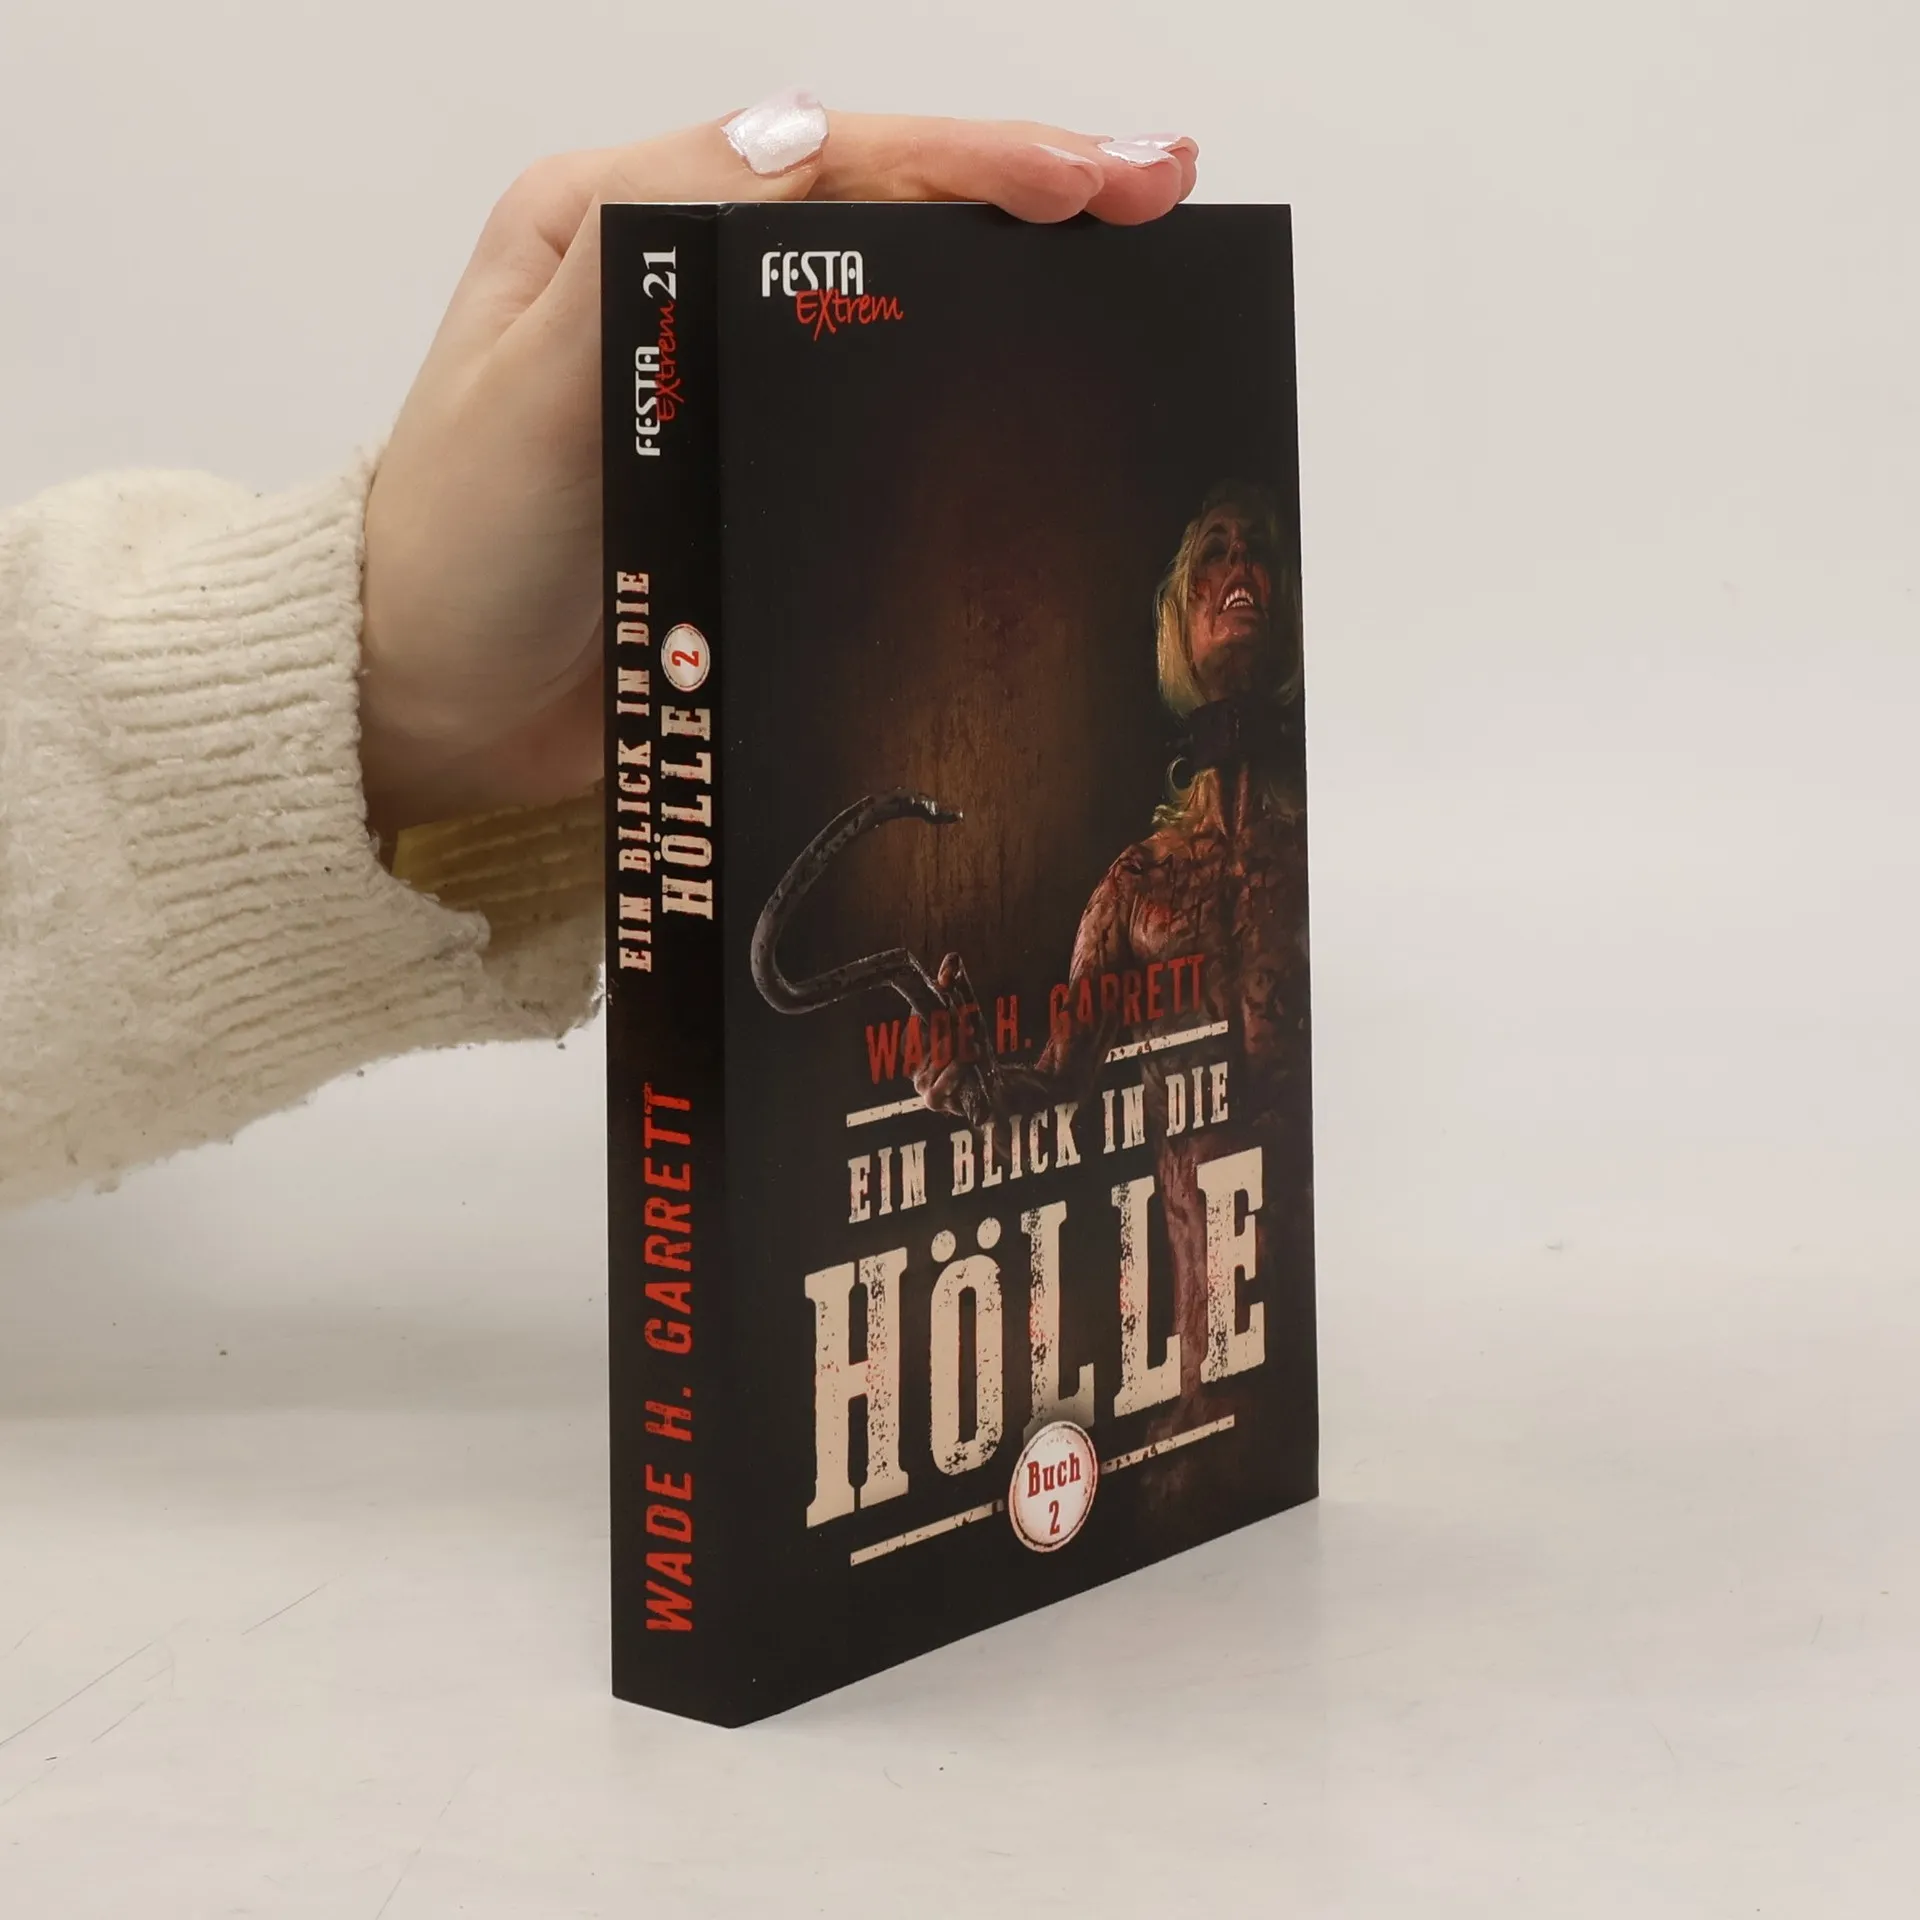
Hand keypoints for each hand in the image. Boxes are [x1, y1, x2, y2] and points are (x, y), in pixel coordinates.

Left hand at [358, 98, 1198, 834]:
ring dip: (1015, 281)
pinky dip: (966, 390)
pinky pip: (878, 416)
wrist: (428, 707)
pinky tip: (1045, 395)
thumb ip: (639, 255)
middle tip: (1158, 197)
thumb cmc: (454, 552)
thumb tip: (794, 140)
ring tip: (1138, 271)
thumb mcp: (524, 386)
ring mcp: (729, 387)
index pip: (829, 162)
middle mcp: (684, 288)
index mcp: (623, 226)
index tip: (1100, 182)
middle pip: (880, 212)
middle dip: (1024, 194)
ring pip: (893, 303)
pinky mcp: (756, 479)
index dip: (974, 161)